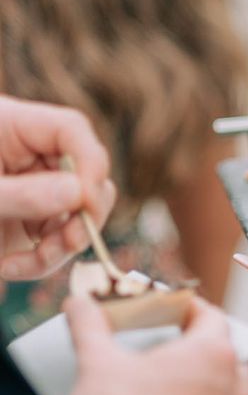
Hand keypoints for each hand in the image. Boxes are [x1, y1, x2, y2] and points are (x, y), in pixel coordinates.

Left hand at [0, 95, 114, 280]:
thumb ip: (23, 194)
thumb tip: (78, 194)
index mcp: (10, 127)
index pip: (71, 130)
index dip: (89, 161)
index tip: (87, 198)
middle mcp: (28, 157)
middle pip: (85, 175)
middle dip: (83, 213)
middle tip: (73, 240)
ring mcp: (31, 191)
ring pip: (76, 215)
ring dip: (62, 246)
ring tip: (30, 264)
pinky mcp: (27, 222)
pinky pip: (55, 241)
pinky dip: (42, 261)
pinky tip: (13, 267)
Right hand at [66, 295, 247, 394]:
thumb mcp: (97, 362)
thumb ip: (89, 326)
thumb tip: (78, 305)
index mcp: (214, 354)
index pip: (211, 317)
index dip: (189, 309)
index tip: (170, 309)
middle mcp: (235, 385)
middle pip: (227, 350)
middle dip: (204, 342)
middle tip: (175, 341)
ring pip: (234, 385)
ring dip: (214, 376)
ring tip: (183, 376)